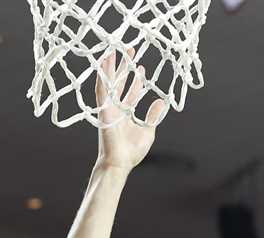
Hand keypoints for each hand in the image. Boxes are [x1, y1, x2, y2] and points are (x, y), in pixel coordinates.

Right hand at [95, 50, 167, 171]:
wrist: (120, 163)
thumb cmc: (132, 152)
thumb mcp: (148, 130)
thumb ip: (153, 115)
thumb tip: (162, 101)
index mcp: (126, 113)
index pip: (131, 91)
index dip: (136, 79)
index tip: (141, 67)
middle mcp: (116, 108)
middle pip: (119, 82)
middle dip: (124, 66)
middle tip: (129, 49)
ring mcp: (108, 108)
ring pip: (109, 82)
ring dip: (110, 66)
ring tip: (114, 49)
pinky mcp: (103, 110)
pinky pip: (101, 90)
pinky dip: (101, 77)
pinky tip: (103, 64)